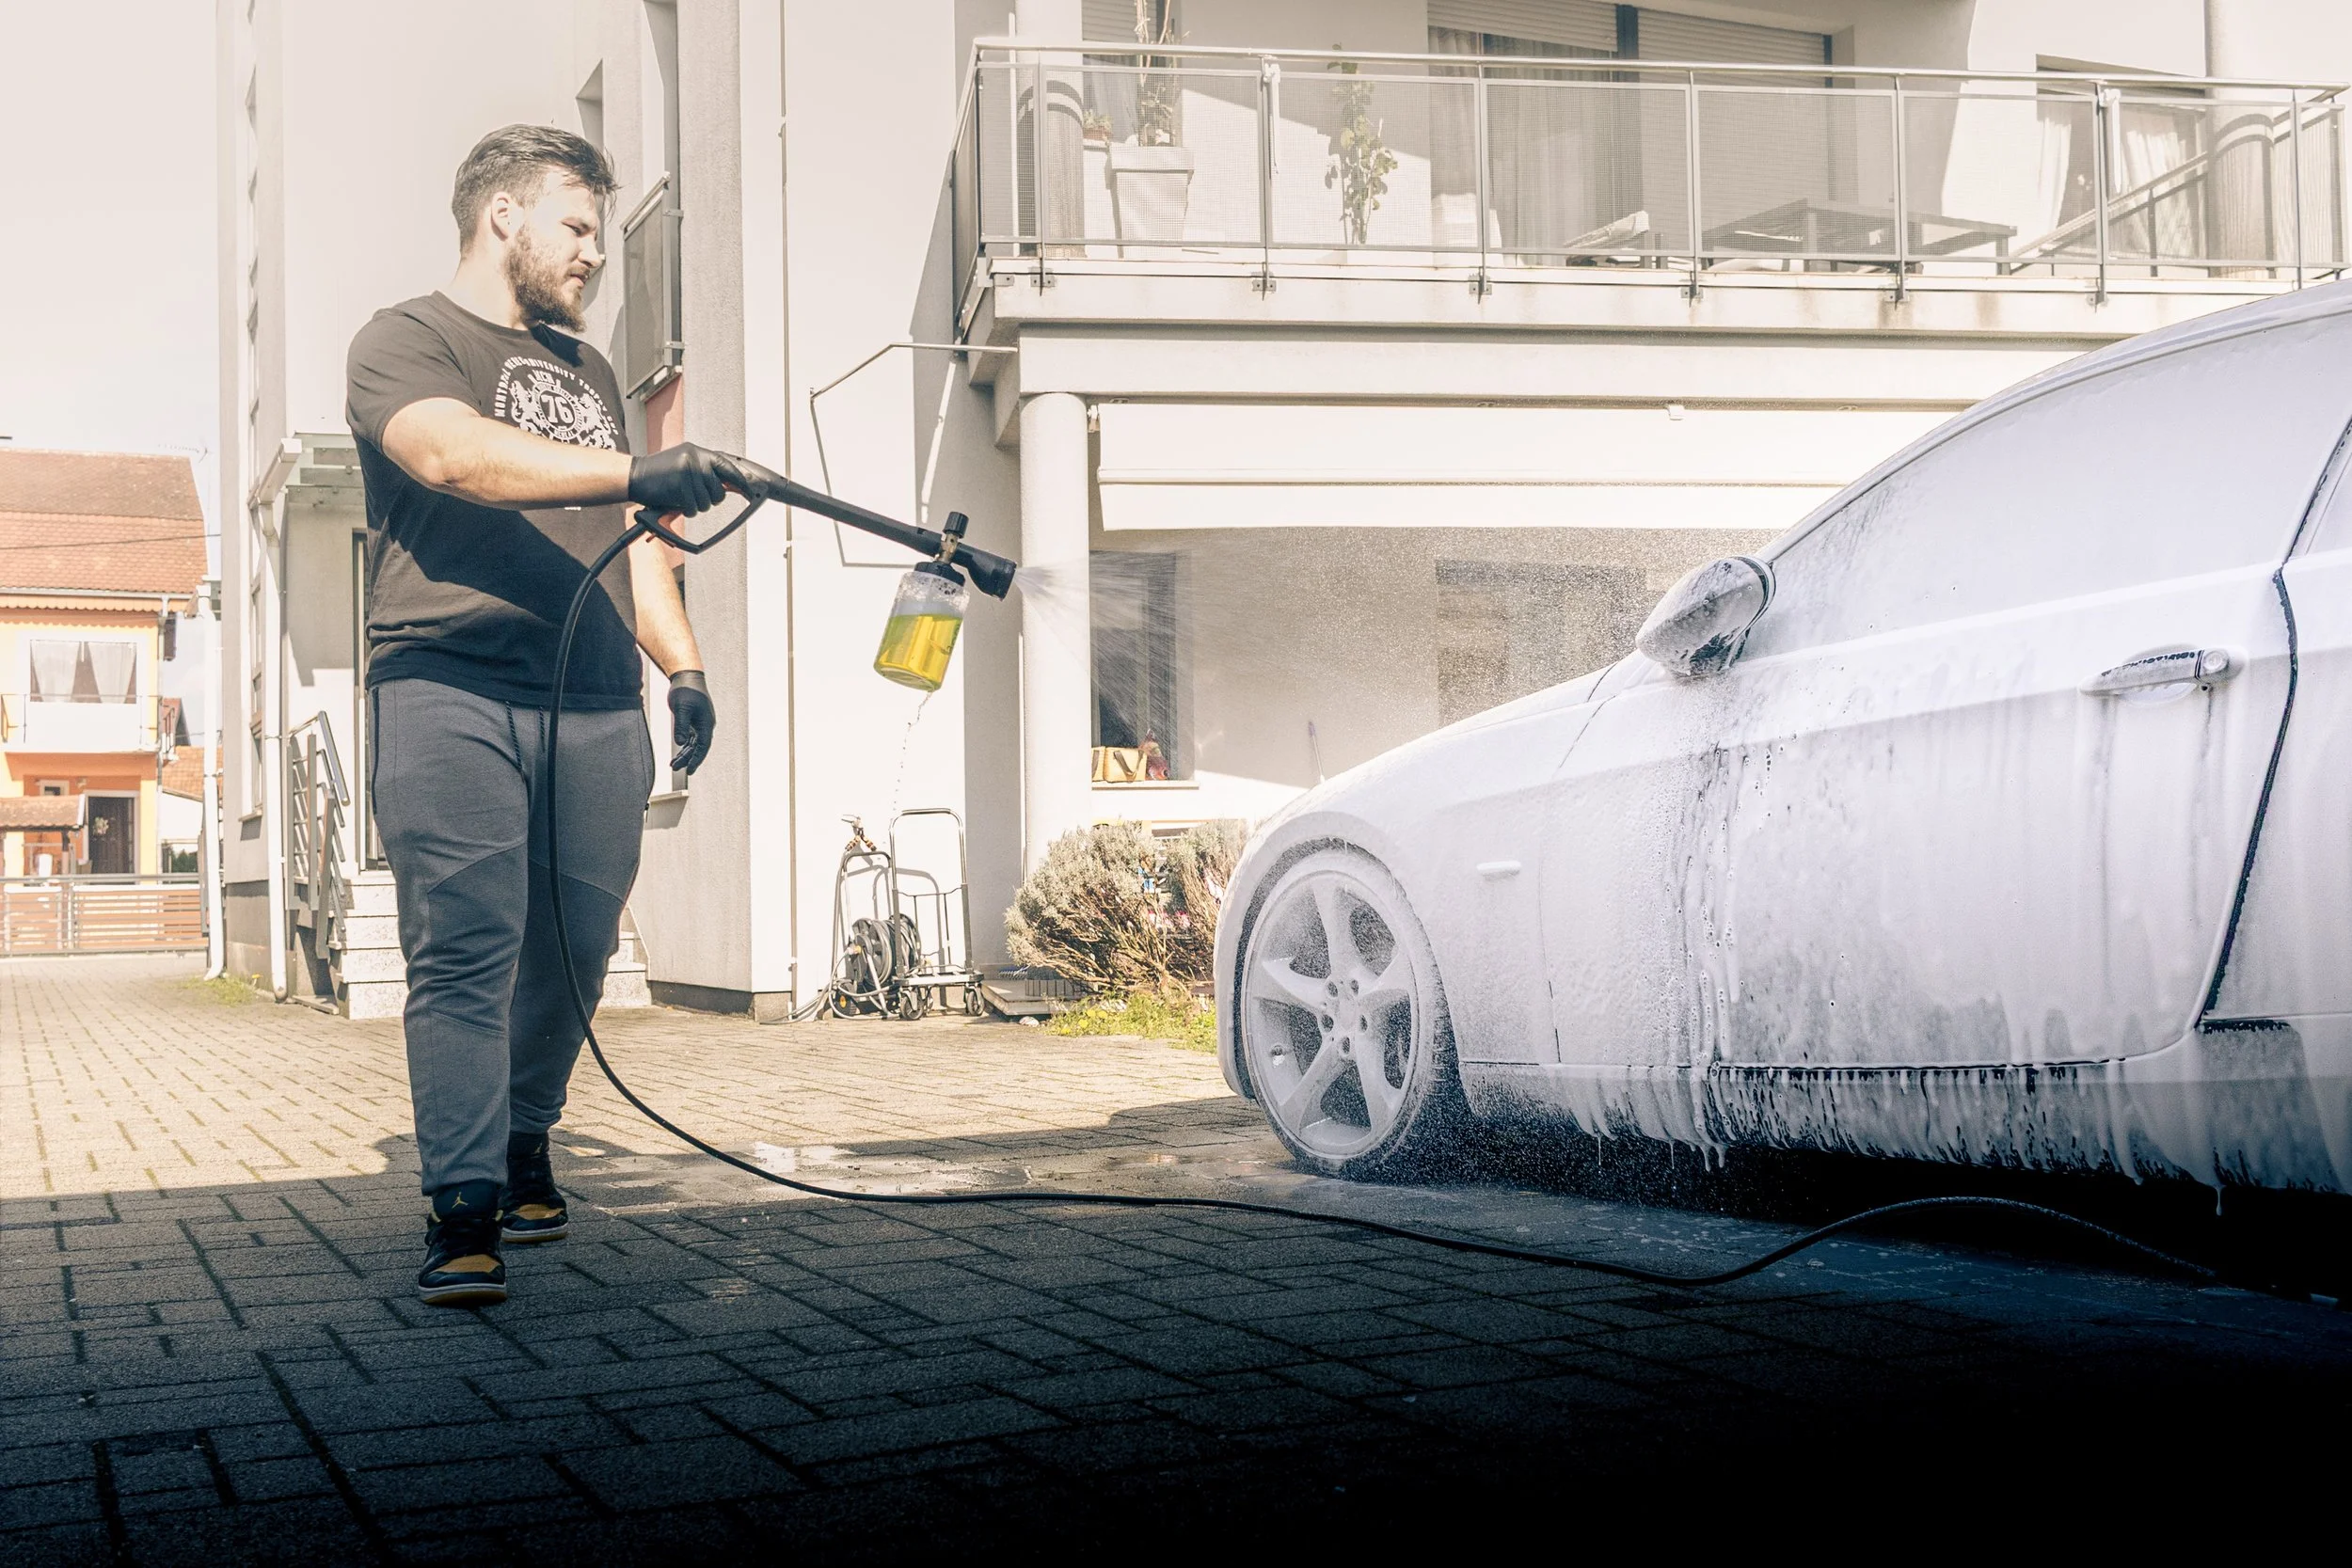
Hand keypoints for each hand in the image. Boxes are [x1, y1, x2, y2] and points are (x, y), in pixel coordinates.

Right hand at [628, 444, 745, 517]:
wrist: (633, 475)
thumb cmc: (659, 474)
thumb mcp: (684, 464)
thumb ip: (706, 471)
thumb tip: (732, 485)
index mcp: (698, 452)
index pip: (728, 466)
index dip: (741, 481)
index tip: (750, 492)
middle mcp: (695, 458)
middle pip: (719, 491)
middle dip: (710, 500)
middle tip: (695, 497)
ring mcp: (687, 470)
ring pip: (707, 502)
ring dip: (696, 507)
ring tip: (682, 498)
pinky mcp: (679, 484)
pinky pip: (693, 508)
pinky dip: (686, 511)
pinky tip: (676, 503)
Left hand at [666, 670, 714, 774]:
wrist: (687, 676)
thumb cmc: (685, 690)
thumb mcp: (681, 708)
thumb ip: (681, 726)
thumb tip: (680, 743)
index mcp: (706, 723)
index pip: (703, 746)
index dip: (697, 759)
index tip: (689, 770)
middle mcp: (705, 725)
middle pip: (698, 747)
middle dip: (688, 759)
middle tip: (676, 769)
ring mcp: (700, 723)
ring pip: (694, 744)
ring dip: (685, 754)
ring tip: (673, 765)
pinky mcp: (694, 721)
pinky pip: (690, 738)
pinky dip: (684, 746)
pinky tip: (677, 753)